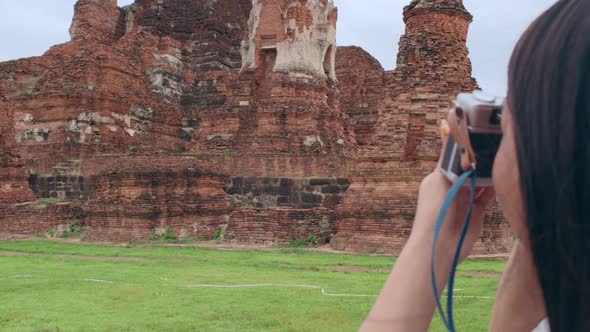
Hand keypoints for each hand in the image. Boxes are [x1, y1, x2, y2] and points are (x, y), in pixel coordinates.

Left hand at [411, 120, 495, 261]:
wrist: (439, 245)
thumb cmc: (434, 210)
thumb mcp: (440, 178)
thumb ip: (447, 156)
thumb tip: (445, 125)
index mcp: (440, 177)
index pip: (454, 157)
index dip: (465, 146)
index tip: (478, 132)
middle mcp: (453, 187)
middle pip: (470, 168)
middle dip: (480, 159)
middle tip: (494, 144)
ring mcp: (465, 200)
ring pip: (481, 181)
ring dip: (489, 173)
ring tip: (500, 159)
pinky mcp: (477, 212)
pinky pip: (488, 197)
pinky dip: (495, 189)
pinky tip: (502, 178)